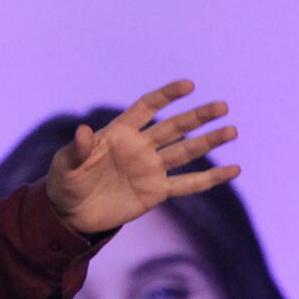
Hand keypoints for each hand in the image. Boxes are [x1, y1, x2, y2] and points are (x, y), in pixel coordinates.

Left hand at [44, 80, 239, 235]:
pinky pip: (188, 185)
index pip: (147, 107)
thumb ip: (76, 149)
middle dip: (198, 117)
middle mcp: (140, 147)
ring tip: (232, 130)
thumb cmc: (64, 183)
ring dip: (209, 142)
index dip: (166, 96)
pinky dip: (210, 179)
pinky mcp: (156, 192)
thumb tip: (82, 130)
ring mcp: (151, 169)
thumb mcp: (65, 165)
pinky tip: (234, 170)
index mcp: (119, 133)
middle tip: (222, 106)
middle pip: (174, 127)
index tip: (189, 85)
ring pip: (185, 152)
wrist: (69, 214)